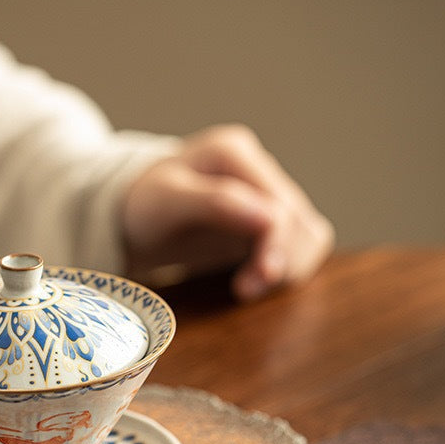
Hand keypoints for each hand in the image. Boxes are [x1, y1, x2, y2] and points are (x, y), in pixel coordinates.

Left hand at [121, 124, 334, 299]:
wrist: (135, 214)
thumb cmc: (146, 206)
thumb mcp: (166, 202)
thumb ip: (214, 203)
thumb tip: (270, 219)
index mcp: (232, 153)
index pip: (278, 206)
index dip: (274, 249)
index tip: (248, 287)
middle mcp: (257, 167)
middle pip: (299, 221)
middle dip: (279, 262)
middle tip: (245, 290)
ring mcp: (268, 191)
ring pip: (309, 232)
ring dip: (290, 266)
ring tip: (251, 285)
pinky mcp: (272, 217)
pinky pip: (303, 242)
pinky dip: (292, 265)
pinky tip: (259, 276)